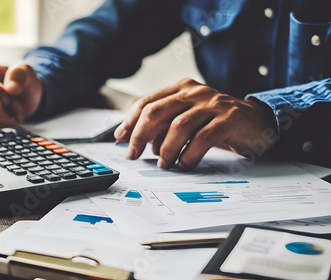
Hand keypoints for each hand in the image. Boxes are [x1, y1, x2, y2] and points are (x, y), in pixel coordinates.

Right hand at [0, 62, 41, 127]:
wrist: (27, 101)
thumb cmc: (22, 82)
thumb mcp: (25, 72)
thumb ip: (19, 74)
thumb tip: (10, 88)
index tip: (10, 93)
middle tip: (11, 105)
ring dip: (3, 113)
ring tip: (18, 110)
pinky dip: (3, 122)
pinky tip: (12, 117)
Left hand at [113, 78, 276, 170]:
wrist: (257, 120)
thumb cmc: (216, 121)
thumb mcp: (187, 117)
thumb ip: (164, 123)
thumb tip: (136, 139)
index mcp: (181, 89)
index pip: (147, 102)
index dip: (130, 122)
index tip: (121, 139)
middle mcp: (194, 92)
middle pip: (157, 111)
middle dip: (140, 135)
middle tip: (135, 153)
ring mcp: (212, 104)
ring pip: (178, 126)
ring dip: (166, 149)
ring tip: (164, 163)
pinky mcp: (228, 119)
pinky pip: (202, 138)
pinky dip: (189, 154)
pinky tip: (184, 164)